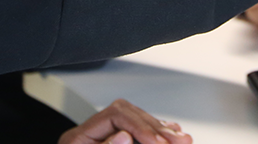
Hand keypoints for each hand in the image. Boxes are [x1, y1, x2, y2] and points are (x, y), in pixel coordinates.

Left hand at [59, 99, 191, 143]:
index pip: (115, 115)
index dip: (139, 126)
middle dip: (154, 128)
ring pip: (134, 124)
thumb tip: (124, 135)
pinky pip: (134, 137)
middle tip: (176, 140)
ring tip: (180, 138)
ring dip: (158, 131)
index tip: (157, 143)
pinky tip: (170, 136)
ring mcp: (100, 142)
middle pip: (128, 116)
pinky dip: (152, 137)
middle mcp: (90, 135)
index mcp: (78, 139)